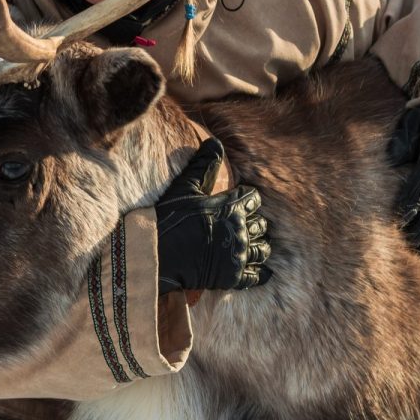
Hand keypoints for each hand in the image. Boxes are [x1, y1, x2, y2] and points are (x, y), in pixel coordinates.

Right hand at [156, 138, 271, 293]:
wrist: (157, 253)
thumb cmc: (170, 217)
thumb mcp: (185, 186)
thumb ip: (203, 164)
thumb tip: (215, 141)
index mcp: (232, 206)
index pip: (253, 198)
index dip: (247, 199)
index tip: (240, 201)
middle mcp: (240, 230)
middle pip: (261, 224)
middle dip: (254, 222)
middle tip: (243, 224)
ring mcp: (238, 255)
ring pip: (262, 249)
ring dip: (259, 245)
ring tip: (251, 244)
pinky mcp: (233, 277)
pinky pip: (257, 276)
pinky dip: (261, 273)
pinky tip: (261, 271)